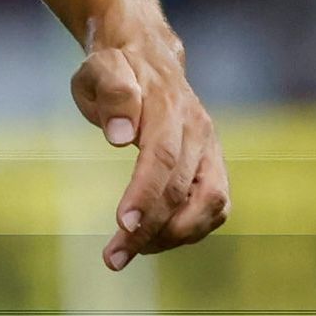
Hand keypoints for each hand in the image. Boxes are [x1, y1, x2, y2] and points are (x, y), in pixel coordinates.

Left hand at [74, 7, 224, 270]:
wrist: (148, 57)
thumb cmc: (116, 67)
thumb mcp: (101, 68)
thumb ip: (111, 93)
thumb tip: (120, 136)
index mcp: (171, 108)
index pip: (162, 158)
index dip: (146, 195)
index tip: (122, 225)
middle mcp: (200, 132)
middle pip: (183, 190)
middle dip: (150, 229)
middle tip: (114, 259)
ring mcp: (211, 151)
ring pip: (209, 206)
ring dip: (173, 237)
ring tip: (129, 252)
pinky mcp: (213, 167)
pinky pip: (214, 209)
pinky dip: (190, 231)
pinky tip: (154, 241)